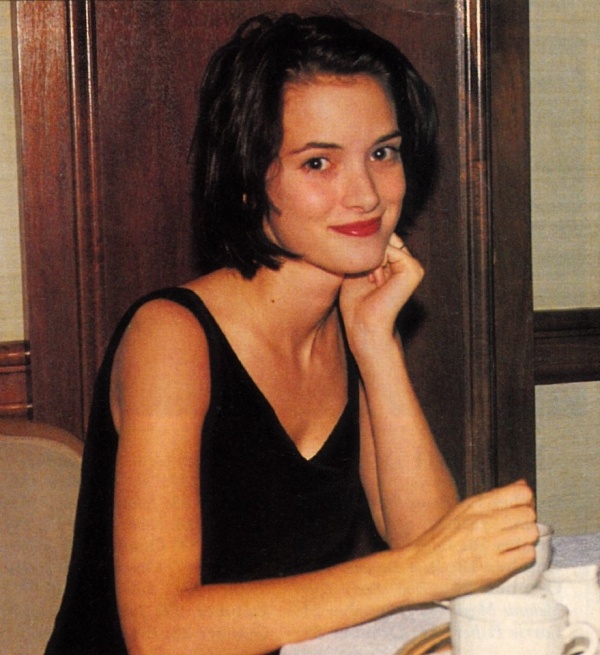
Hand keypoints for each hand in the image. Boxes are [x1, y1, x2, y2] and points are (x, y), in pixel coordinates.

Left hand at [339, 233, 423, 353]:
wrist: (363, 326)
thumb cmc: (356, 304)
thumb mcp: (356, 269)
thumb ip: (364, 250)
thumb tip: (362, 226)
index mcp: (397, 263)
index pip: (379, 239)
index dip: (363, 252)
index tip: (361, 276)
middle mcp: (408, 262)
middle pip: (382, 238)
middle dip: (367, 255)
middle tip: (366, 280)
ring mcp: (413, 265)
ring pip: (384, 243)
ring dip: (370, 261)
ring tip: (371, 282)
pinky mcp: (414, 269)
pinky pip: (389, 250)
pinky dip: (376, 264)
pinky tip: (376, 282)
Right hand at [401, 481, 537, 601]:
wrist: (422, 567)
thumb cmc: (440, 541)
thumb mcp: (463, 511)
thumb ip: (493, 499)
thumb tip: (522, 485)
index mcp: (475, 505)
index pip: (520, 493)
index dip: (525, 503)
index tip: (519, 511)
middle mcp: (483, 521)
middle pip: (529, 514)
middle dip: (526, 522)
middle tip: (515, 532)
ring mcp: (489, 544)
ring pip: (531, 533)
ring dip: (526, 540)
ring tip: (513, 545)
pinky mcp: (494, 568)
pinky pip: (526, 555)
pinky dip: (523, 557)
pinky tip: (510, 558)